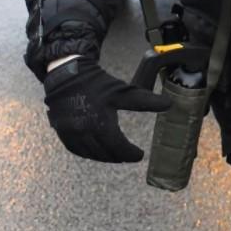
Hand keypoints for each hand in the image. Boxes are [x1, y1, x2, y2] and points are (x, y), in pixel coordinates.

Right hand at [43, 57, 170, 162]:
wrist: (66, 75)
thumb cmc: (97, 83)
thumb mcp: (123, 92)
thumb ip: (145, 101)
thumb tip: (169, 105)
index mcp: (101, 124)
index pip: (118, 147)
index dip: (131, 153)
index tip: (140, 155)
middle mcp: (83, 132)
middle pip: (104, 153)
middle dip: (118, 156)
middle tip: (128, 156)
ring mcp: (70, 133)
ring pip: (90, 153)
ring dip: (104, 156)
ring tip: (115, 154)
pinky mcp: (61, 131)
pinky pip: (76, 149)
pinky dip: (88, 152)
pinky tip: (97, 150)